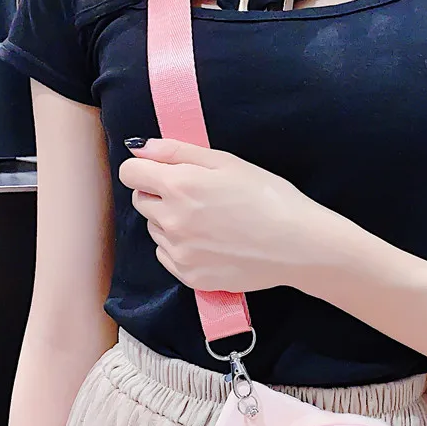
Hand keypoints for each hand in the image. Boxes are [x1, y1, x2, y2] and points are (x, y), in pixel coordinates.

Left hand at [119, 138, 336, 292]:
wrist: (297, 245)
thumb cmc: (269, 198)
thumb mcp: (226, 162)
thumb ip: (177, 151)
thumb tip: (138, 148)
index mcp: (179, 186)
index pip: (130, 173)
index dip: (145, 169)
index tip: (164, 172)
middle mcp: (172, 221)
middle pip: (141, 201)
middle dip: (160, 194)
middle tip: (197, 197)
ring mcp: (179, 252)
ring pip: (154, 230)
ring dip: (170, 222)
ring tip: (208, 221)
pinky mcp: (189, 276)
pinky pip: (166, 256)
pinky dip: (180, 248)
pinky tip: (210, 242)